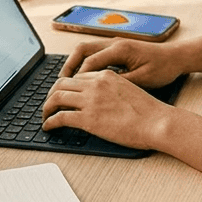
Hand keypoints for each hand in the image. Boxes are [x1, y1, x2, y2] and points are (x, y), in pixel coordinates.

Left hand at [41, 70, 172, 150]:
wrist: (157, 122)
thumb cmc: (149, 111)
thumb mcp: (129, 90)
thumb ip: (112, 90)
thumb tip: (103, 101)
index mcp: (106, 75)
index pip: (77, 76)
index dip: (66, 86)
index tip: (63, 95)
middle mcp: (95, 84)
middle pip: (61, 83)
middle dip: (51, 94)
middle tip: (49, 104)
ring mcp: (90, 101)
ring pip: (56, 98)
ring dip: (46, 108)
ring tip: (45, 116)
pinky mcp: (88, 119)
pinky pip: (59, 117)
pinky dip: (50, 122)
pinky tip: (48, 127)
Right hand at [59, 38, 184, 88]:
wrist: (177, 57)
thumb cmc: (163, 68)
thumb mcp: (143, 80)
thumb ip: (120, 83)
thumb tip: (98, 91)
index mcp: (120, 49)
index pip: (89, 62)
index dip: (77, 78)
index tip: (68, 92)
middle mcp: (114, 43)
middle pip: (82, 50)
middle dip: (68, 67)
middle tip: (59, 84)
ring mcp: (115, 44)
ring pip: (86, 50)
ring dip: (75, 64)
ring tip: (67, 81)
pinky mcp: (118, 49)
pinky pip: (95, 53)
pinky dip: (85, 64)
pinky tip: (83, 78)